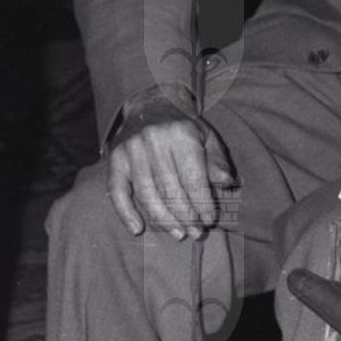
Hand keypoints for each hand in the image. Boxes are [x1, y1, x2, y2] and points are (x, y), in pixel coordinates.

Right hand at [106, 106, 236, 238]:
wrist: (151, 106)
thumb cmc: (185, 129)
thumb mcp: (207, 138)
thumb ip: (217, 161)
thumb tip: (226, 182)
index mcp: (180, 134)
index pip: (193, 177)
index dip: (202, 203)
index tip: (208, 220)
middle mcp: (153, 140)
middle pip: (170, 188)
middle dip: (186, 216)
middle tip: (196, 233)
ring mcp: (131, 150)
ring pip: (147, 193)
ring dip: (163, 219)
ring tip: (179, 234)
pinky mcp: (115, 159)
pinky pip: (117, 190)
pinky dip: (125, 212)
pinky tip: (137, 229)